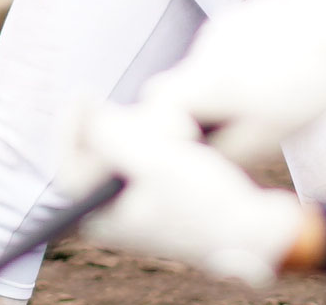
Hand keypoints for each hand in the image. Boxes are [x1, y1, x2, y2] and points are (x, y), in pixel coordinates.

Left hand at [59, 98, 305, 286]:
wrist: (255, 231)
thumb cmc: (207, 201)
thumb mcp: (156, 160)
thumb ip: (114, 137)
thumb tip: (88, 116)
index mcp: (104, 217)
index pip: (70, 166)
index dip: (71, 125)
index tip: (85, 93)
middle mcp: (116, 216)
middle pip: (95, 157)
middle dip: (112, 125)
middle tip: (132, 107)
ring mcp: (137, 208)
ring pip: (120, 154)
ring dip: (136, 131)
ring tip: (167, 129)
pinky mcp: (159, 198)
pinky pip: (142, 160)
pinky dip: (153, 142)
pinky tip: (179, 137)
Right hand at [141, 0, 325, 163]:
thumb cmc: (304, 87)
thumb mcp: (266, 134)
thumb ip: (224, 148)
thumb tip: (199, 159)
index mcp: (209, 78)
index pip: (158, 99)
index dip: (168, 121)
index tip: (193, 138)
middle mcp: (207, 46)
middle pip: (182, 82)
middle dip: (199, 107)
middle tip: (236, 123)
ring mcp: (223, 26)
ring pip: (207, 67)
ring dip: (224, 85)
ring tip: (267, 93)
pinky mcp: (240, 16)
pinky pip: (226, 49)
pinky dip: (240, 65)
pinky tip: (274, 68)